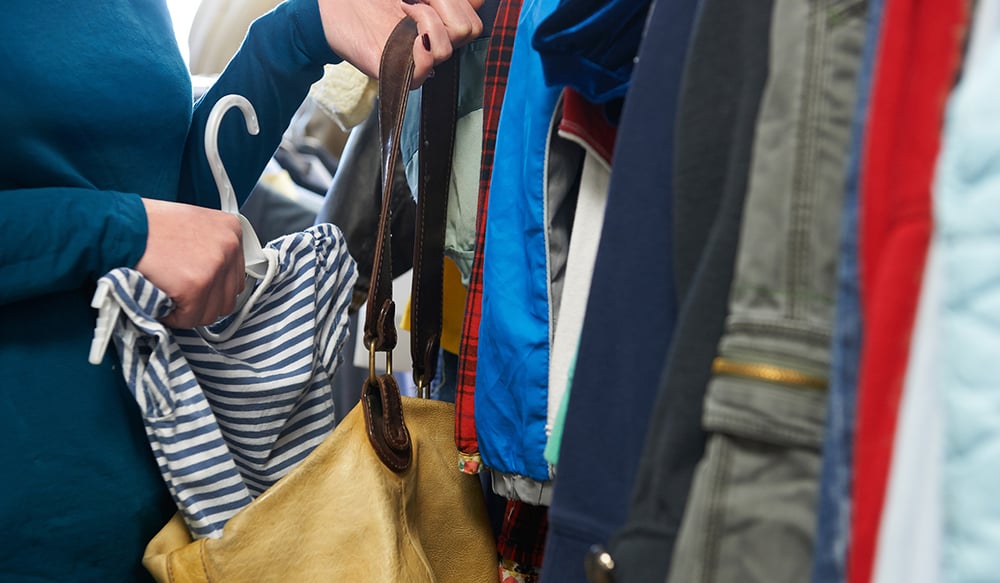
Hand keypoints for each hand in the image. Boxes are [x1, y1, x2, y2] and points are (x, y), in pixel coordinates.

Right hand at [135, 199, 245, 328]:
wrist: (119, 226)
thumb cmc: (147, 226)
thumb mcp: (192, 224)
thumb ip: (210, 247)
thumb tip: (215, 276)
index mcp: (231, 229)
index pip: (235, 276)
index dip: (212, 288)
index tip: (194, 287)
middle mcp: (229, 246)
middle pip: (227, 297)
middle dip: (202, 302)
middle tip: (179, 295)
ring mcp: (215, 266)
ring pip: (212, 312)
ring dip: (188, 311)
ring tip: (168, 295)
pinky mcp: (197, 285)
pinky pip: (190, 318)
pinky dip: (173, 316)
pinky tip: (160, 299)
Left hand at [317, 0, 482, 86]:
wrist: (331, 3)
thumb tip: (479, 0)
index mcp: (440, 21)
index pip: (475, 14)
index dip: (462, 0)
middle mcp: (432, 42)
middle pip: (470, 28)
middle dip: (448, 3)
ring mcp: (417, 58)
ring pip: (451, 44)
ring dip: (429, 15)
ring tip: (405, 5)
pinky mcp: (398, 73)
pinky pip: (428, 65)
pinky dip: (422, 35)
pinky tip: (403, 18)